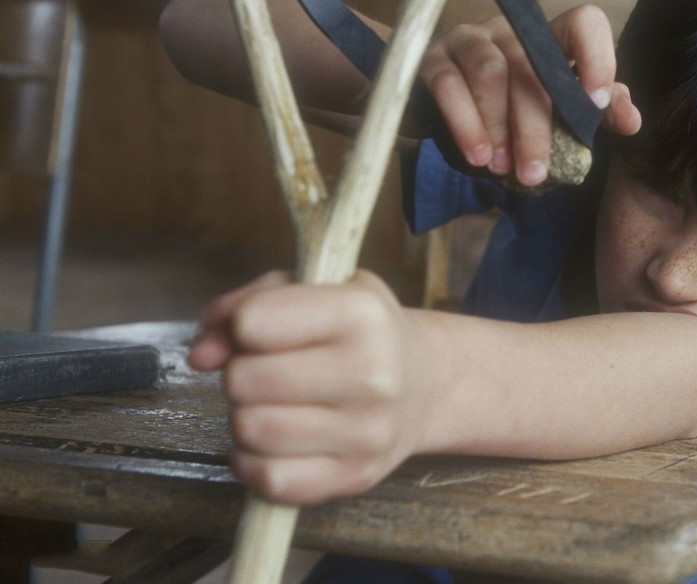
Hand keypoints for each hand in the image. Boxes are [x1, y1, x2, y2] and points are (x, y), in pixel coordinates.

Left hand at [188, 271, 428, 503]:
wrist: (424, 384)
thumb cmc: (355, 331)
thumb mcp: (310, 290)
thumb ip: (243, 305)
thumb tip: (201, 354)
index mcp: (362, 314)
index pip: (253, 322)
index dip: (241, 325)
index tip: (261, 329)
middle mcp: (373, 374)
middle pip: (244, 379)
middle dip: (242, 373)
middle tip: (270, 370)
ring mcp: (368, 432)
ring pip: (250, 430)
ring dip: (247, 417)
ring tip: (275, 404)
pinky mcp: (355, 476)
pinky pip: (268, 479)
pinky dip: (255, 461)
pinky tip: (276, 442)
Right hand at [421, 5, 640, 186]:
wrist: (442, 111)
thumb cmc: (511, 112)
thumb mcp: (555, 113)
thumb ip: (595, 113)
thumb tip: (633, 122)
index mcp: (549, 40)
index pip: (583, 23)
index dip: (596, 56)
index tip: (596, 101)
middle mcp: (512, 32)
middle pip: (532, 66)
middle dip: (536, 125)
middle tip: (536, 171)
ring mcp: (470, 40)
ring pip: (490, 72)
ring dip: (497, 126)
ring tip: (502, 167)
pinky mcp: (433, 59)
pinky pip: (448, 85)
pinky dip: (464, 123)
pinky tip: (476, 156)